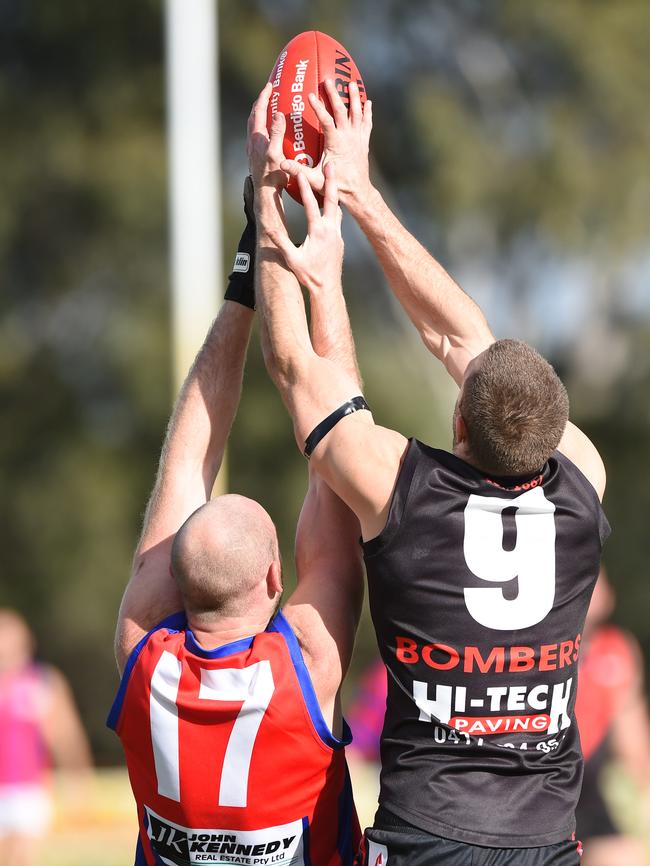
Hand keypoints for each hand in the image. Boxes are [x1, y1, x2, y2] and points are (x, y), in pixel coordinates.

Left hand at [247, 82, 287, 192]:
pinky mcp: (255, 156)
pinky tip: (269, 131)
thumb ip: (277, 133)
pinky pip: (257, 135)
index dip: (264, 96)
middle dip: (260, 103)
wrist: (265, 193)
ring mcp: (252, 149)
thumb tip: (279, 114)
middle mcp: (252, 141)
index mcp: (257, 137)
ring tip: (269, 109)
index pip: (259, 111)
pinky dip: (262, 126)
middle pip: (254, 116)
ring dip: (260, 114)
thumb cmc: (272, 176)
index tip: (270, 85)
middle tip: (269, 93)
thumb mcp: (276, 153)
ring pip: (254, 126)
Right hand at [269, 162, 343, 294]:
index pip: (310, 204)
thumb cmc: (309, 276)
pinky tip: (333, 204)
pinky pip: (338, 218)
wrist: (328, 288)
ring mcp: (337, 234)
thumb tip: (268, 228)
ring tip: (333, 178)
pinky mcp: (339, 239)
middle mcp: (331, 229)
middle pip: (331, 199)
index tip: (300, 172)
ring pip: (337, 207)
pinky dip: (335, 207)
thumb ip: (281, 243)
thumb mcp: (292, 259)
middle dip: (330, 180)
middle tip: (331, 162)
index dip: (304, 187)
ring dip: (334, 192)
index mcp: (318, 232)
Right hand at [280, 79, 372, 209]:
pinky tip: (367, 101)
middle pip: (342, 110)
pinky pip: (367, 123)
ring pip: (357, 113)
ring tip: (350, 82)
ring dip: (353, 97)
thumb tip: (281, 164)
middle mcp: (349, 137)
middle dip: (334, 94)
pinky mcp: (364, 142)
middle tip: (328, 80)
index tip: (310, 95)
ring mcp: (358, 138)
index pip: (327, 121)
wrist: (358, 193)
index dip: (318, 108)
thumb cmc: (336, 186)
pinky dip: (367, 112)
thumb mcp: (314, 180)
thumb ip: (298, 171)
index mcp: (336, 143)